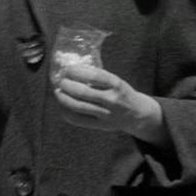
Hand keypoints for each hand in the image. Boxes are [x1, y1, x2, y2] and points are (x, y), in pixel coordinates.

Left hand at [53, 64, 167, 145]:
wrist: (137, 114)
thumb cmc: (121, 93)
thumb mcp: (115, 81)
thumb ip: (97, 78)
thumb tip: (71, 71)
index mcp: (116, 84)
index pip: (93, 76)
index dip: (76, 72)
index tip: (67, 69)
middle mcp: (112, 100)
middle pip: (83, 92)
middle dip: (67, 85)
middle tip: (60, 81)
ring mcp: (106, 114)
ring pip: (78, 107)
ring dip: (64, 98)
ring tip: (58, 92)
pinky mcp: (101, 125)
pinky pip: (78, 120)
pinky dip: (66, 112)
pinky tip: (62, 106)